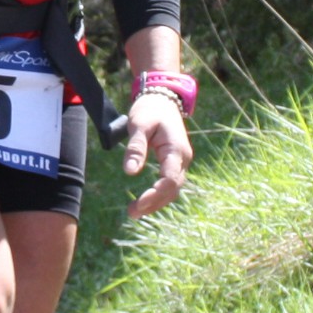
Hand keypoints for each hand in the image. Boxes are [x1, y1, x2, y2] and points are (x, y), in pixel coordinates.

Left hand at [120, 90, 191, 218]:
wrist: (162, 99)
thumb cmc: (149, 110)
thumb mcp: (139, 125)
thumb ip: (136, 148)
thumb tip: (130, 172)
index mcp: (176, 149)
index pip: (170, 180)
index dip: (155, 195)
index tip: (138, 204)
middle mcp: (182, 158)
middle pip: (172, 189)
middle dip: (154, 203)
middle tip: (131, 212)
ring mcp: (180, 161)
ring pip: (172, 189)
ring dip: (156, 202)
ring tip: (134, 211)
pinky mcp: (174, 163)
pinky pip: (169, 183)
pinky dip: (158, 195)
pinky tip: (144, 202)